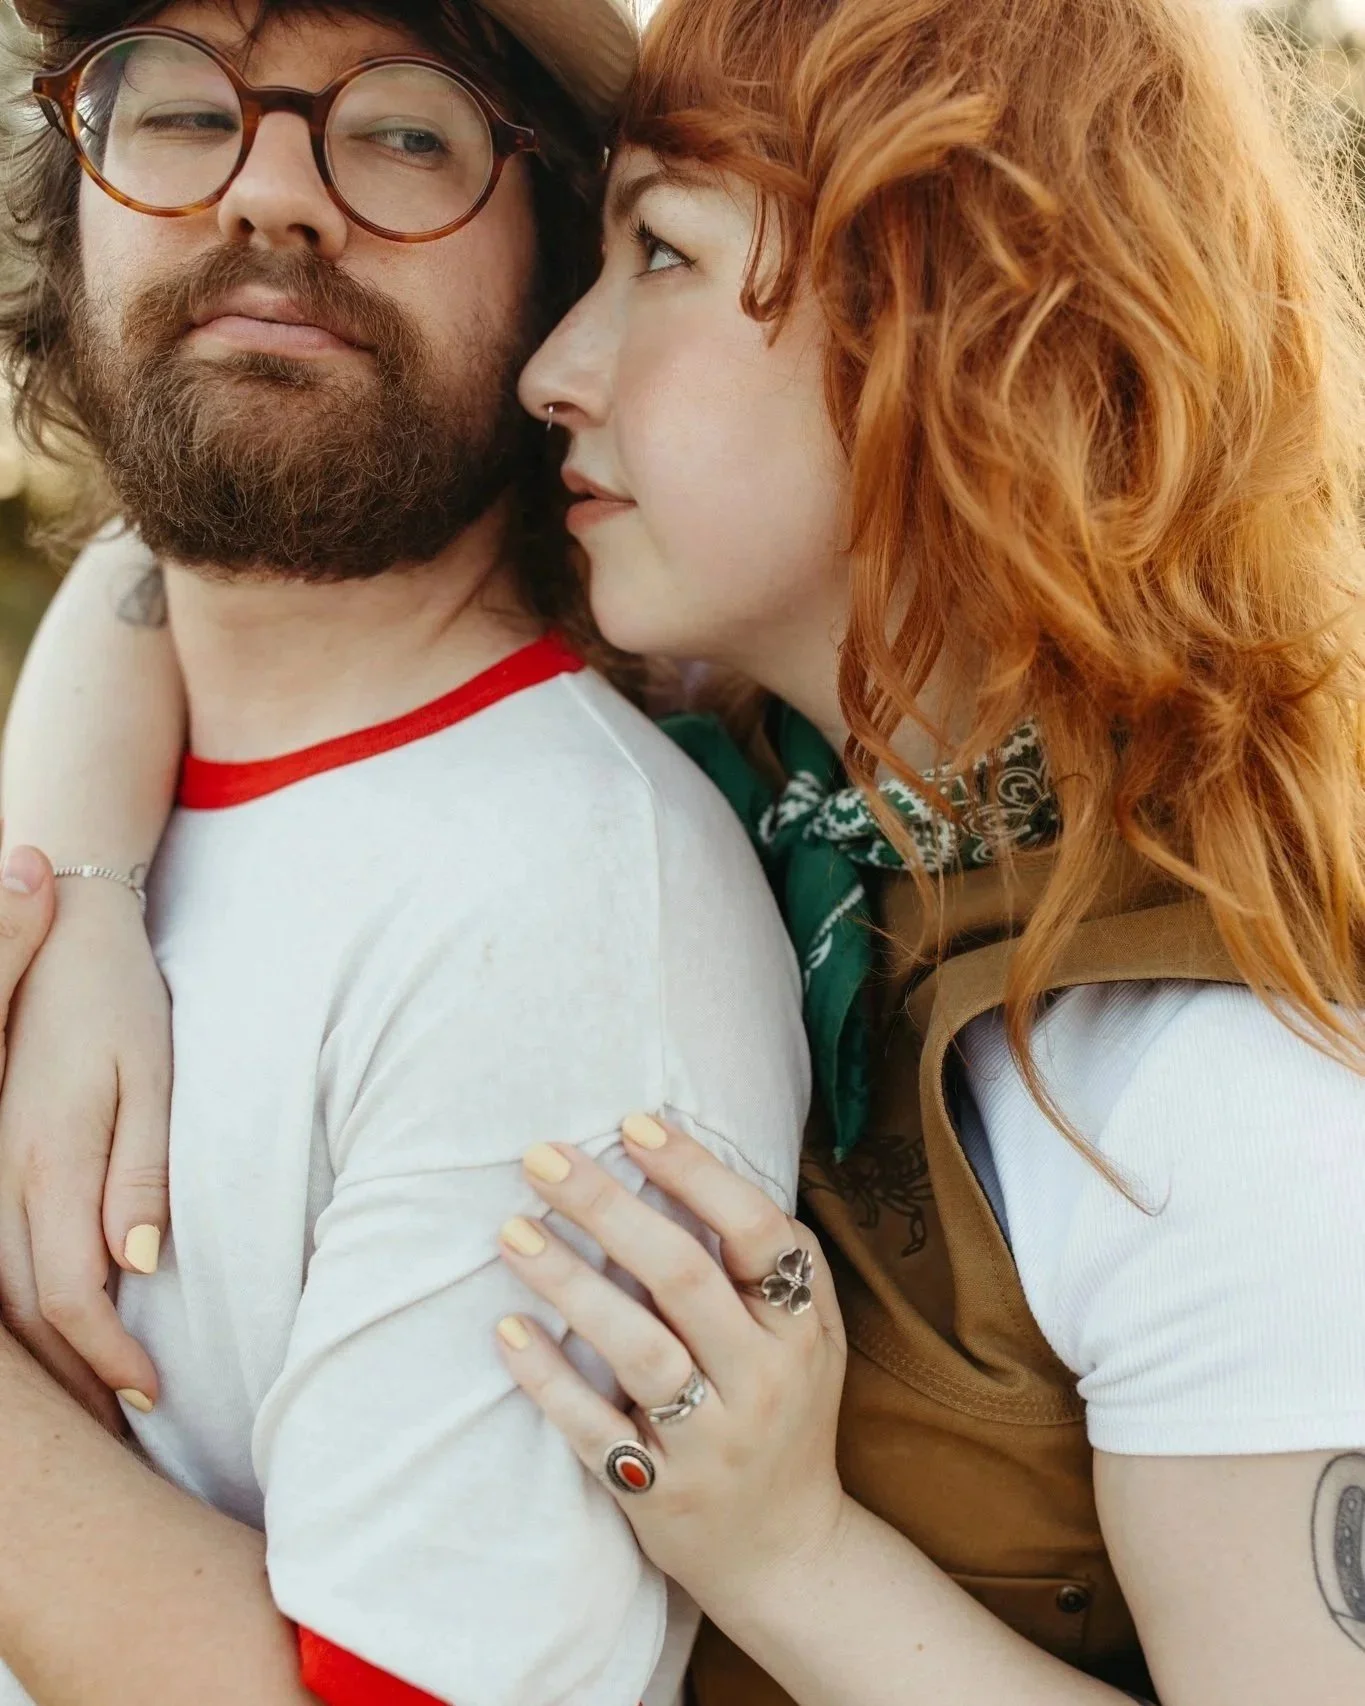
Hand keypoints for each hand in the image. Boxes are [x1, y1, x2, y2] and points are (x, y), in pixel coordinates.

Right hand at [0, 874, 168, 1425]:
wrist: (59, 931)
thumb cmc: (116, 1000)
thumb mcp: (148, 1075)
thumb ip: (141, 1171)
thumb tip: (138, 1265)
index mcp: (45, 1160)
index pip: (67, 1297)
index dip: (106, 1356)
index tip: (151, 1392)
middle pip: (20, 1314)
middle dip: (70, 1380)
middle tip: (120, 1426)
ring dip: (39, 1359)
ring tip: (87, 1405)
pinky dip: (13, 1313)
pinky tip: (40, 1337)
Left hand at [494, 1116, 849, 1619]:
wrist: (788, 1554)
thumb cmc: (785, 1411)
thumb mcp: (808, 1336)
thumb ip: (774, 1258)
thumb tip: (697, 1158)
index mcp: (800, 1327)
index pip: (756, 1231)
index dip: (696, 1172)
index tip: (633, 1123)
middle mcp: (763, 1379)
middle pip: (683, 1277)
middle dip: (609, 1208)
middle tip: (543, 1157)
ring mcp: (713, 1441)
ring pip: (639, 1350)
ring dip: (569, 1283)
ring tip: (511, 1230)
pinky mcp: (660, 1492)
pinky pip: (597, 1430)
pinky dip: (551, 1381)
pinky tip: (509, 1333)